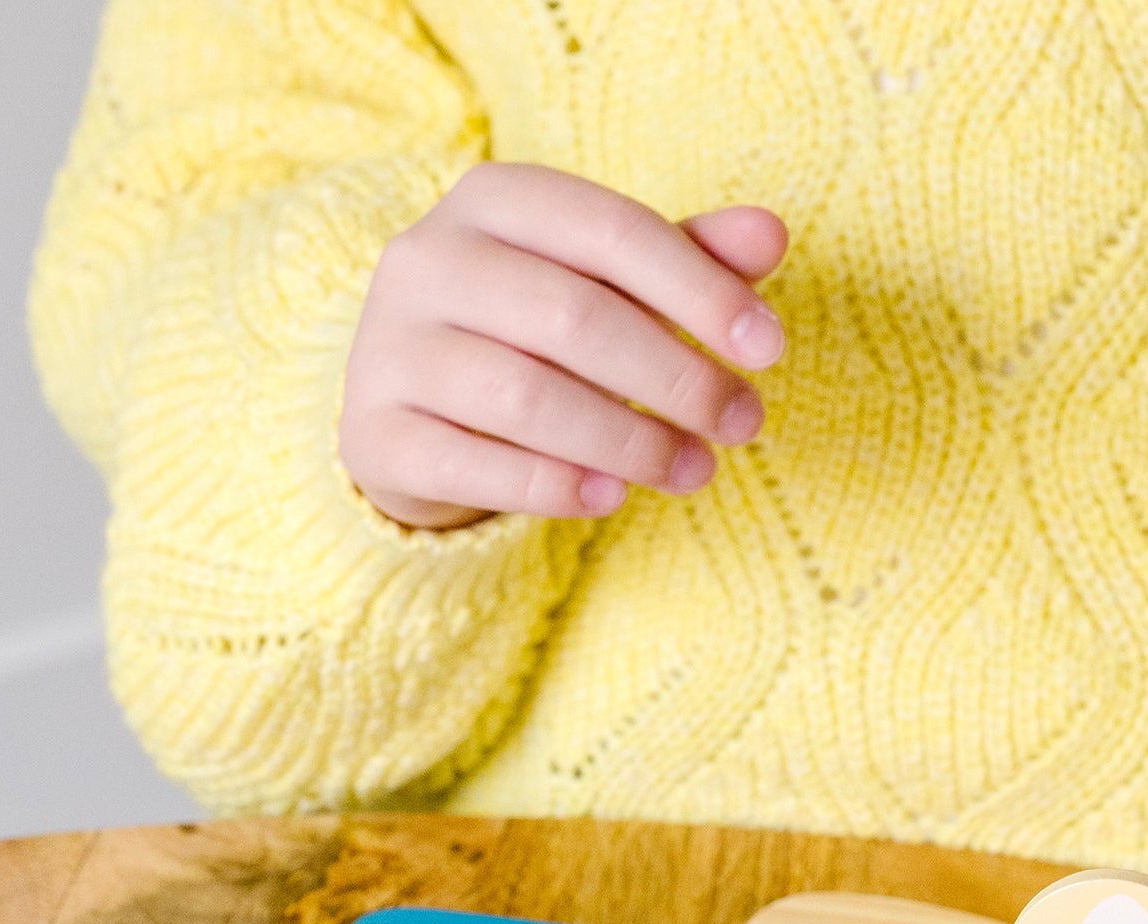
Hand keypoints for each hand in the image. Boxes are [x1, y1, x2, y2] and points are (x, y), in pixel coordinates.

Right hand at [340, 162, 787, 528]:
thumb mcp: (607, 286)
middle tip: (743, 423)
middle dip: (675, 377)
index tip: (770, 349)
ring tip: (697, 471)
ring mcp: (392, 348)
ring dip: (630, 442)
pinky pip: (479, 464)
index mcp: (494, 201)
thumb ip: (684, 261)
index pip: (611, 230)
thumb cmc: (534, 337)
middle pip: (574, 316)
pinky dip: (556, 486)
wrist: (412, 412)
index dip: (700, 290)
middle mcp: (428, 259)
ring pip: (528, 396)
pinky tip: (615, 499)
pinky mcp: (377, 434)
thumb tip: (770, 235)